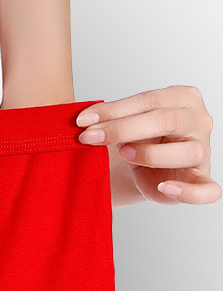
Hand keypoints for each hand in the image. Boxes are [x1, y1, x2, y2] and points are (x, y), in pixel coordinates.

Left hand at [75, 85, 219, 205]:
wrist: (144, 169)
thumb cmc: (138, 141)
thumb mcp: (125, 125)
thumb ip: (112, 120)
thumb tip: (84, 121)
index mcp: (182, 98)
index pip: (149, 100)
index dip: (114, 110)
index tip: (83, 120)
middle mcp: (198, 121)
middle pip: (166, 120)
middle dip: (122, 129)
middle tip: (90, 138)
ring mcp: (203, 151)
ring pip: (188, 152)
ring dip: (151, 154)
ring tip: (124, 154)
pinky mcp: (201, 180)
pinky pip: (206, 191)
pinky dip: (187, 192)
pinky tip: (164, 188)